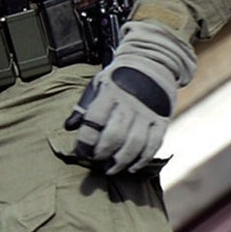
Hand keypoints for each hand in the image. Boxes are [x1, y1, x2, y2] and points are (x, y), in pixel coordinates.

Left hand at [65, 19, 195, 175]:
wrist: (152, 62)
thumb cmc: (119, 78)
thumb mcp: (99, 84)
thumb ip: (85, 105)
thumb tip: (68, 126)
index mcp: (110, 92)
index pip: (94, 121)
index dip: (85, 141)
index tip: (81, 152)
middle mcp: (129, 102)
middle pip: (114, 136)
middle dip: (102, 154)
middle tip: (96, 161)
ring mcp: (147, 112)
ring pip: (134, 144)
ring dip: (121, 161)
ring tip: (111, 168)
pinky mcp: (161, 119)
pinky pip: (153, 145)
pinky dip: (142, 159)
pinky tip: (132, 167)